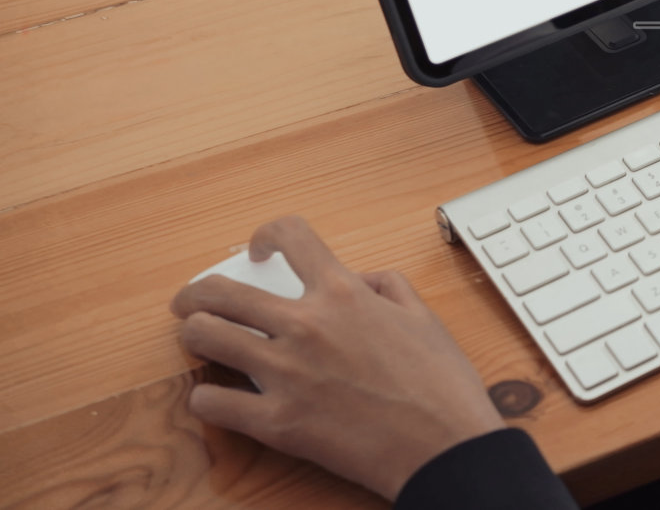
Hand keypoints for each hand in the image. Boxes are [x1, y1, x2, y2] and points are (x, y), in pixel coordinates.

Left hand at [171, 216, 504, 499]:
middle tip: (193, 303)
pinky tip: (217, 398)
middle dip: (197, 293)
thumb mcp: (424, 317)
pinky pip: (212, 403)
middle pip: (222, 291)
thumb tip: (362, 279)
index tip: (261, 250)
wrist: (444, 445)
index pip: (290, 236)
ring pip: (204, 336)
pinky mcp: (276, 422)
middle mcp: (307, 325)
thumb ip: (389, 286)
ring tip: (199, 341)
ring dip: (194, 335)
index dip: (267, 235)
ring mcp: (286, 374)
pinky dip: (207, 399)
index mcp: (344, 294)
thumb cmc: (441, 383)